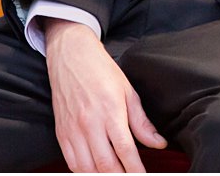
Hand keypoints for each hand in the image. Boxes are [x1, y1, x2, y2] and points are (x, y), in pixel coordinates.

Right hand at [45, 18, 166, 171]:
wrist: (70, 56)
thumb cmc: (100, 70)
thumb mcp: (127, 91)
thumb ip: (141, 121)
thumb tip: (157, 142)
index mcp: (110, 111)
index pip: (125, 150)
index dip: (135, 169)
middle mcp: (89, 123)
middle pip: (106, 164)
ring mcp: (73, 130)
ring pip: (87, 168)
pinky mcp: (61, 133)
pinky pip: (71, 162)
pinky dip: (83, 172)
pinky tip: (95, 173)